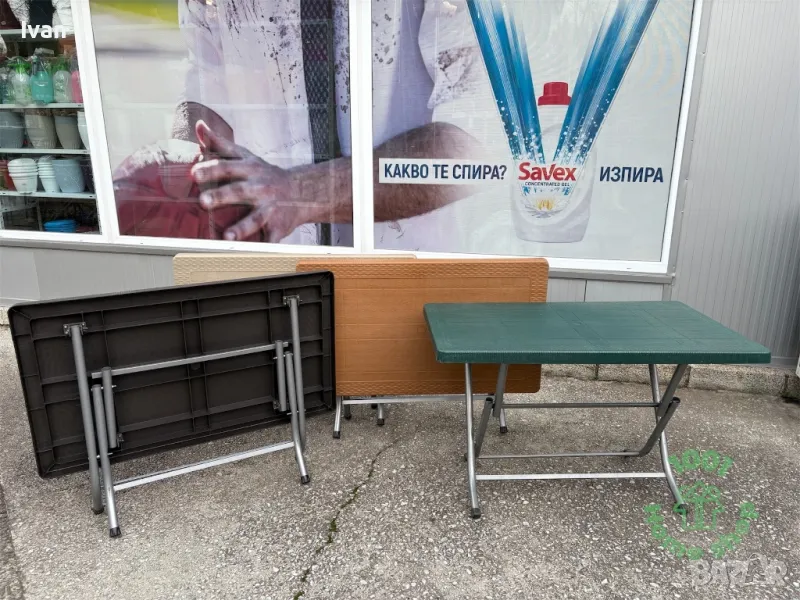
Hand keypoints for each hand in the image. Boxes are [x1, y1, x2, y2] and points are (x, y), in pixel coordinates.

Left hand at [191, 120, 313, 241]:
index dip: (211, 170)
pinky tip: (251, 256)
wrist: (302, 192)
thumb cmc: (265, 174)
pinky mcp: (278, 227)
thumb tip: (199, 125)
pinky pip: (270, 240)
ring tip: (227, 236)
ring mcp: (270, 209)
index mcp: (249, 170)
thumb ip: (220, 144)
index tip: (194, 173)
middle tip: (203, 202)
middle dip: (221, 196)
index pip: (227, 167)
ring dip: (242, 227)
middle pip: (239, 191)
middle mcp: (260, 188)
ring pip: (255, 219)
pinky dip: (263, 248)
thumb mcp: (246, 156)